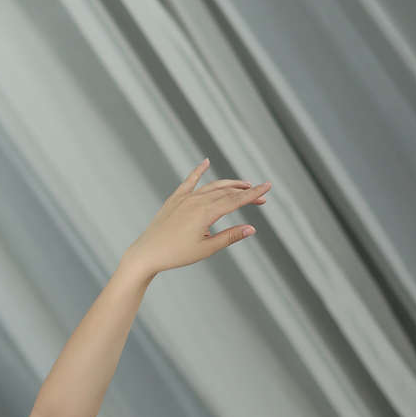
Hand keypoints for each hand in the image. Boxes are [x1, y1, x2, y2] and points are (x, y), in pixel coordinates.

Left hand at [123, 160, 270, 277]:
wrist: (147, 253)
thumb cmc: (176, 254)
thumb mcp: (207, 248)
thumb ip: (230, 236)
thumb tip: (251, 229)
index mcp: (205, 213)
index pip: (236, 201)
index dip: (253, 194)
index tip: (268, 187)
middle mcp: (196, 201)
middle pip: (227, 192)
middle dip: (246, 192)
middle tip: (262, 196)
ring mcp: (184, 198)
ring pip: (212, 186)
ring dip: (229, 184)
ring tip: (244, 185)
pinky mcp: (174, 199)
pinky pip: (189, 181)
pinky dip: (198, 171)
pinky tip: (205, 162)